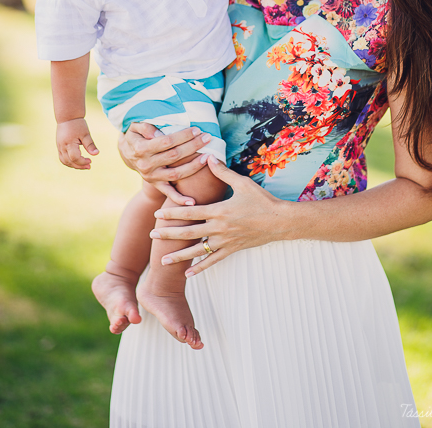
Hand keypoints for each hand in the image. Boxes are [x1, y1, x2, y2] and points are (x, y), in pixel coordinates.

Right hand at [56, 118, 98, 168]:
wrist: (67, 117)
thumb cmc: (77, 124)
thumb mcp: (85, 134)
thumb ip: (90, 144)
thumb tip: (96, 154)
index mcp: (69, 143)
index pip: (75, 158)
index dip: (83, 162)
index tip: (90, 161)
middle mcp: (62, 147)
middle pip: (69, 162)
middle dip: (79, 166)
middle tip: (89, 166)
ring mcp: (59, 147)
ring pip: (64, 161)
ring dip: (74, 165)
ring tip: (83, 165)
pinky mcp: (59, 146)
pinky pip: (62, 158)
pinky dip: (69, 162)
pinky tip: (76, 161)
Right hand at [118, 123, 213, 197]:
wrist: (127, 151)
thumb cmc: (136, 134)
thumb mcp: (135, 126)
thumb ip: (146, 127)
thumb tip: (159, 134)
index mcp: (141, 148)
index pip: (167, 142)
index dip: (183, 136)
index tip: (196, 130)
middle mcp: (146, 164)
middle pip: (174, 156)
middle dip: (193, 146)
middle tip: (208, 138)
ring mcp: (151, 176)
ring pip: (176, 174)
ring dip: (193, 167)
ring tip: (207, 158)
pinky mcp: (156, 184)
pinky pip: (168, 193)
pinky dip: (180, 199)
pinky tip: (193, 202)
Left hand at [149, 157, 292, 275]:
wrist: (279, 221)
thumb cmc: (262, 200)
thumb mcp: (242, 183)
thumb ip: (223, 172)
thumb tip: (209, 157)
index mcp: (219, 210)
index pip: (190, 212)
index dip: (172, 213)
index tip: (157, 214)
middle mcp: (219, 228)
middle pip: (188, 233)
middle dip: (168, 234)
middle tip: (152, 234)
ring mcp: (225, 241)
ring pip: (197, 250)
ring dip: (179, 256)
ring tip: (163, 260)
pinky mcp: (232, 250)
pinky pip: (213, 260)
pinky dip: (200, 267)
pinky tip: (188, 273)